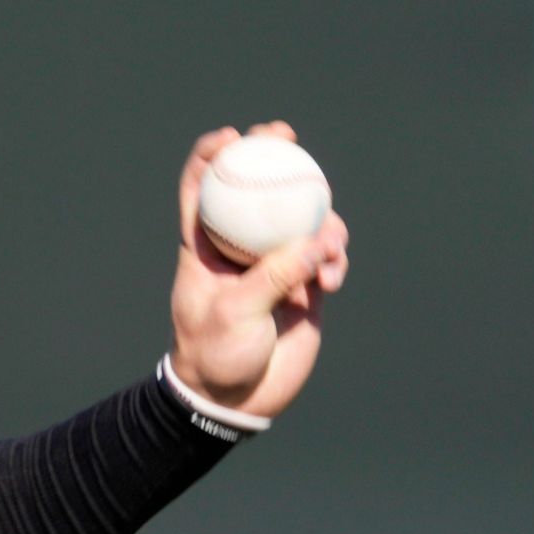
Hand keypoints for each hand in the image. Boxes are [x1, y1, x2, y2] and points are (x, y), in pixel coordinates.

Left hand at [170, 121, 349, 419]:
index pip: (200, 189)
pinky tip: (333, 278)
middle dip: (272, 152)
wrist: (237, 399)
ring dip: (319, 220)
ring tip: (326, 254)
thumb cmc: (217, 357)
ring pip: (301, 215)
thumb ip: (273, 276)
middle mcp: (239, 247)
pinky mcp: (304, 282)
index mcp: (204, 248)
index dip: (211, 155)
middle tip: (286, 134)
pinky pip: (326, 252)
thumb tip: (315, 241)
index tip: (230, 136)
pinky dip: (334, 257)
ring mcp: (274, 261)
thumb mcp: (236, 315)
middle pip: (255, 185)